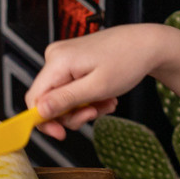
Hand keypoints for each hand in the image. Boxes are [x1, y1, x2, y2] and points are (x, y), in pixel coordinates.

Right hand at [24, 24, 168, 138]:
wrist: (145, 44)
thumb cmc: (127, 60)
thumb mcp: (97, 87)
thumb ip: (66, 100)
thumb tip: (40, 112)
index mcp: (58, 61)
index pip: (34, 98)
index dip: (44, 120)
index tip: (61, 134)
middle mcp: (55, 57)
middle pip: (49, 100)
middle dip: (72, 113)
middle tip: (95, 113)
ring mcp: (63, 58)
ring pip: (62, 97)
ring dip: (84, 107)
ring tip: (106, 102)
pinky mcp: (71, 62)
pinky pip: (71, 89)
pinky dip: (87, 97)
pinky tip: (104, 95)